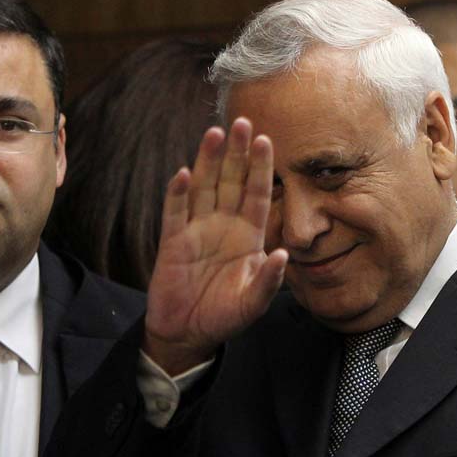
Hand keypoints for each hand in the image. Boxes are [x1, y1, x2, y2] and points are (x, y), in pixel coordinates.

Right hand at [143, 117, 287, 374]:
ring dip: (208, 161)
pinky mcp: (173, 241)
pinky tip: (182, 173)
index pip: (257, 194)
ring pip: (203, 187)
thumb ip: (269, 280)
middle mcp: (223, 225)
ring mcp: (197, 230)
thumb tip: (284, 254)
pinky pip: (175, 212)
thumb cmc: (225, 316)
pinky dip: (177, 193)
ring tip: (215, 133)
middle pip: (231, 181)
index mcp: (248, 235)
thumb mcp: (253, 303)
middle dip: (237, 152)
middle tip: (243, 122)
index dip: (261, 168)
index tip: (267, 140)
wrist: (189, 334)